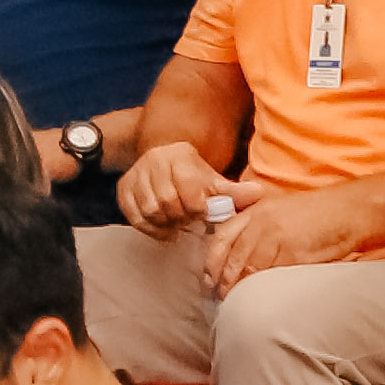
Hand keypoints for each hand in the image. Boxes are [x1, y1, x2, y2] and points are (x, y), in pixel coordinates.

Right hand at [114, 137, 234, 235]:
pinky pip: (134, 216)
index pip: (189, 188)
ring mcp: (136, 174)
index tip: (202, 214)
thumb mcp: (212, 180)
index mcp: (181, 156)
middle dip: (181, 217)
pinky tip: (162, 228)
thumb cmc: (191, 175)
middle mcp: (155, 161)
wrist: (162, 162)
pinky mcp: (123, 188)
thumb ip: (234, 191)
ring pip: (150, 210)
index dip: (197, 208)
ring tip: (176, 224)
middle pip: (168, 201)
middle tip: (188, 221)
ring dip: (165, 224)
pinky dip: (149, 228)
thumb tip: (261, 193)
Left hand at [204, 179, 383, 286]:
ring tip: (234, 304)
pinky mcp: (293, 253)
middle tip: (217, 298)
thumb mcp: (282, 211)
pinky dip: (260, 291)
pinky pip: (269, 277)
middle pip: (231, 257)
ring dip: (238, 290)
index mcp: (257, 210)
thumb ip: (259, 227)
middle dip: (221, 281)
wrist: (351, 211)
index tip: (208, 278)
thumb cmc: (320, 214)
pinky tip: (258, 301)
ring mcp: (276, 237)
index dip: (211, 261)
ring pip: (247, 270)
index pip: (222, 237)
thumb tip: (241, 256)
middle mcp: (262, 222)